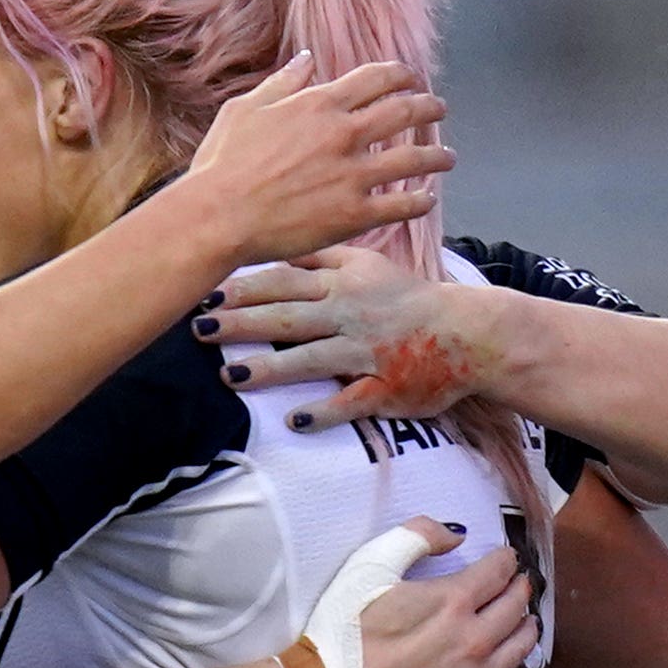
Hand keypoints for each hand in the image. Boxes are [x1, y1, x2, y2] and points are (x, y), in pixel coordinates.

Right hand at [171, 55, 451, 268]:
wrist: (218, 217)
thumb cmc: (222, 165)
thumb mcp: (245, 110)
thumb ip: (282, 83)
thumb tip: (307, 59)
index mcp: (320, 103)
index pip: (378, 78)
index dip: (402, 75)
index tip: (411, 79)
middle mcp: (344, 133)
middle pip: (406, 111)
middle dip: (429, 107)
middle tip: (439, 110)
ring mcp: (353, 175)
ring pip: (415, 158)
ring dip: (438, 155)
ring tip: (448, 158)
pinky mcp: (354, 214)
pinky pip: (403, 204)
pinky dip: (421, 200)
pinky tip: (427, 199)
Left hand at [204, 246, 506, 429]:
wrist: (468, 334)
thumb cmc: (410, 300)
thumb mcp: (370, 265)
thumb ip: (325, 257)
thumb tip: (279, 247)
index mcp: (344, 284)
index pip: (286, 282)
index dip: (244, 287)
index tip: (207, 292)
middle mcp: (350, 316)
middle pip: (288, 318)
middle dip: (241, 324)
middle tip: (200, 329)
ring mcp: (366, 354)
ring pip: (312, 359)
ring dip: (270, 368)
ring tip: (231, 375)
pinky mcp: (384, 389)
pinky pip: (351, 402)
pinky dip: (324, 411)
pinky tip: (294, 419)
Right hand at [350, 546, 541, 667]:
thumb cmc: (342, 631)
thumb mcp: (370, 565)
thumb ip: (416, 537)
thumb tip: (455, 534)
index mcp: (453, 601)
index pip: (499, 571)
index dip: (505, 560)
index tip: (505, 558)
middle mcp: (473, 640)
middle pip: (514, 607)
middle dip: (519, 590)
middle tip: (518, 584)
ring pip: (520, 649)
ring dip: (526, 628)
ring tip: (525, 620)